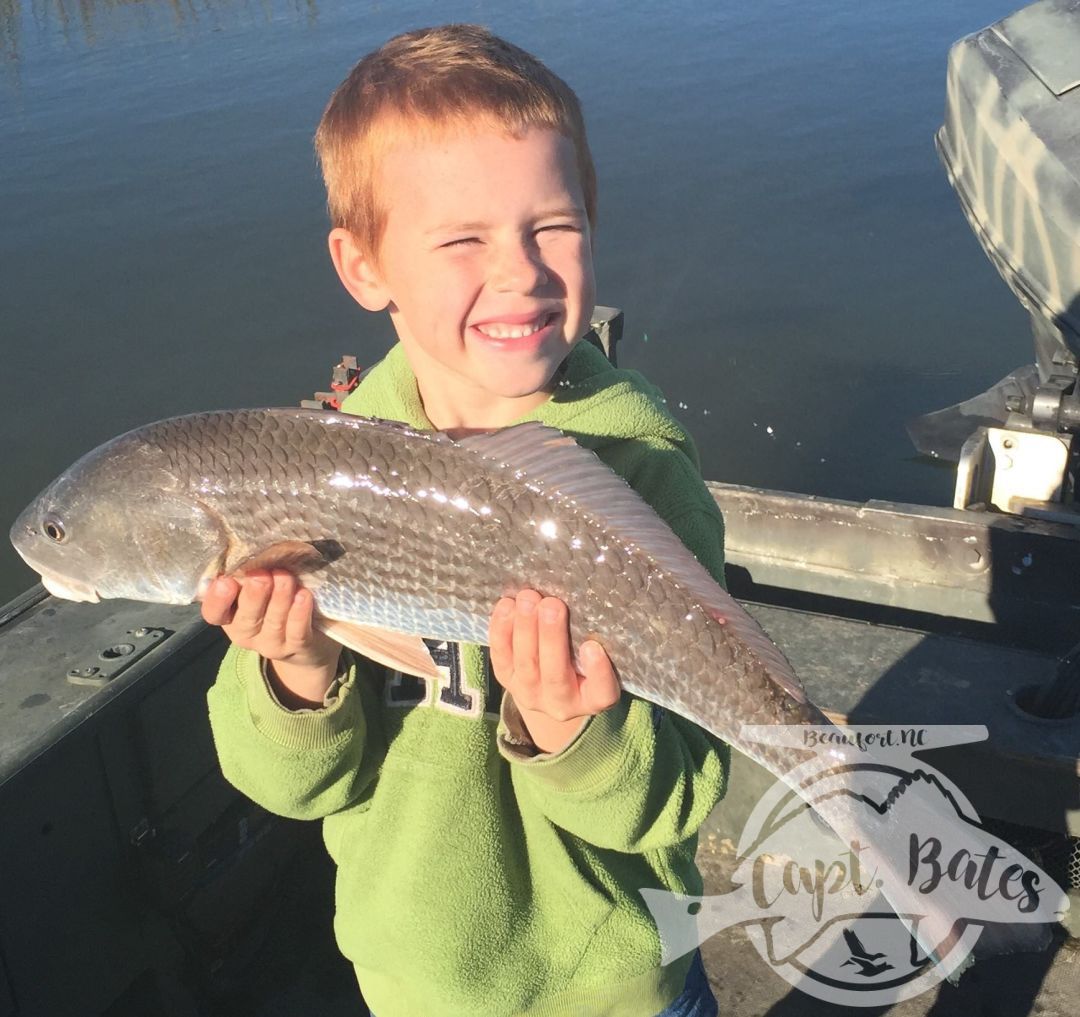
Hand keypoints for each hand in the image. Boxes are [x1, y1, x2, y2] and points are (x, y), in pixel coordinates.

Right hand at [201, 569, 341, 707]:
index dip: (217, 600)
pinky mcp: (296, 647)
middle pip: (245, 618)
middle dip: (253, 595)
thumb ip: (247, 576)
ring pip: (273, 622)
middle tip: (260, 575)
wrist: (304, 639)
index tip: (225, 581)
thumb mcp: (256, 589)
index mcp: (229, 617)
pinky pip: (297, 632)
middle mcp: (245, 633)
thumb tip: (246, 550)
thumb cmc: (273, 601)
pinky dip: (299, 613)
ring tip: (285, 577)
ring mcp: (271, 644)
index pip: (214, 613)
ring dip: (279, 598)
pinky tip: (303, 595)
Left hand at [488, 590, 619, 752]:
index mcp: (593, 699)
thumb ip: (595, 640)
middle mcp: (561, 704)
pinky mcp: (507, 680)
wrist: (548, 689)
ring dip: (525, 627)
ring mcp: (530, 694)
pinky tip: (507, 605)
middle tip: (552, 605)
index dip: (598, 672)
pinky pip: (501, 657)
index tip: (592, 646)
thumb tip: (582, 602)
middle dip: (551, 636)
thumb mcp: (595, 662)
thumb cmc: (581, 664)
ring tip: (528, 599)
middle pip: (555, 674)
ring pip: (526, 663)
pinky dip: (501, 629)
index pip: (601, 693)